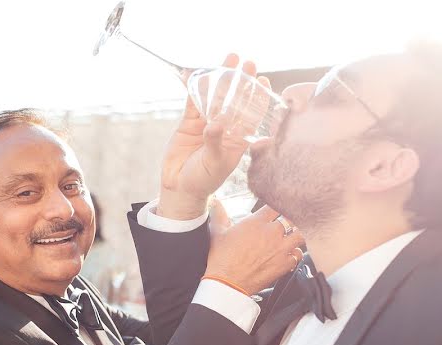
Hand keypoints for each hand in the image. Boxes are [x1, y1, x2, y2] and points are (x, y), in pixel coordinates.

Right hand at [158, 54, 269, 219]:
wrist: (179, 188)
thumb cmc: (203, 180)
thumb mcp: (214, 163)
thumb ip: (215, 142)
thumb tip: (216, 124)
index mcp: (238, 140)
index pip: (251, 115)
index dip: (258, 98)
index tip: (263, 81)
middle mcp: (225, 128)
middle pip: (235, 100)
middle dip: (242, 81)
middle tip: (248, 62)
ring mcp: (206, 123)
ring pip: (215, 97)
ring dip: (221, 79)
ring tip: (229, 59)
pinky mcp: (189, 123)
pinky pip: (193, 102)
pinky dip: (196, 88)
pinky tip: (200, 73)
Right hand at [204, 206, 305, 294]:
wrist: (227, 283)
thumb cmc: (221, 259)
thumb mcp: (217, 232)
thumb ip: (219, 214)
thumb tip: (215, 202)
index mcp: (257, 222)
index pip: (276, 205)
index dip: (277, 206)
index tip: (275, 210)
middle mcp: (272, 233)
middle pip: (292, 218)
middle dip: (290, 220)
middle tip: (286, 223)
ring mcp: (280, 248)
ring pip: (300, 235)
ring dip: (296, 235)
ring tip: (292, 237)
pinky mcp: (284, 263)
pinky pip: (299, 254)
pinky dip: (295, 254)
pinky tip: (289, 254)